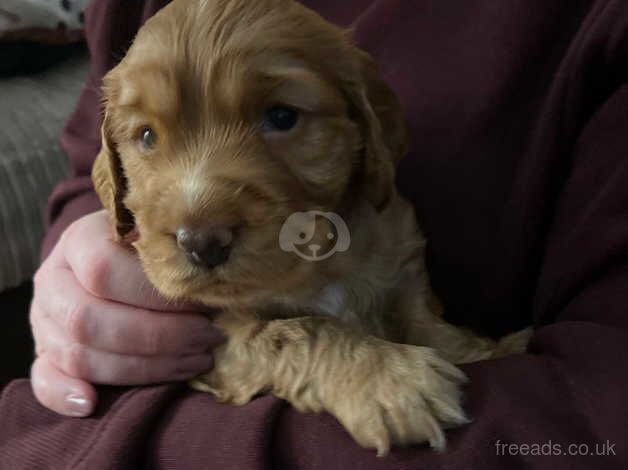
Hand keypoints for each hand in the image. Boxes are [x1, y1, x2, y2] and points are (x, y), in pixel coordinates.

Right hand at [30, 210, 220, 416]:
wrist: (118, 253)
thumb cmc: (152, 244)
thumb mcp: (162, 231)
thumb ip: (178, 245)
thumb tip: (212, 273)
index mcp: (79, 241)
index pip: (104, 271)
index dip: (155, 296)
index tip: (204, 306)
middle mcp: (53, 281)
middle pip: (90, 320)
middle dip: (158, 337)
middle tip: (209, 338)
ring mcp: (45, 320)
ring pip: (79, 355)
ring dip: (143, 368)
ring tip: (196, 361)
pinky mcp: (46, 353)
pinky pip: (44, 380)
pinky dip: (62, 395)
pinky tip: (92, 403)